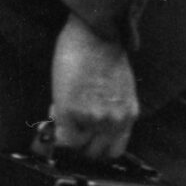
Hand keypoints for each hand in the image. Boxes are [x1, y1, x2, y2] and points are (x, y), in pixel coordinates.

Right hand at [49, 16, 137, 159]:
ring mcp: (95, 119)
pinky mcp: (73, 111)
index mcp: (129, 114)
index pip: (114, 149)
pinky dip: (57, 129)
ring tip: (64, 112)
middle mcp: (115, 121)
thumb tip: (89, 120)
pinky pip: (63, 137)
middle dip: (82, 141)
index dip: (96, 141)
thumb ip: (109, 109)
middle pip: (96, 154)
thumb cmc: (105, 51)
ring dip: (69, 135)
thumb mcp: (117, 88)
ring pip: (78, 148)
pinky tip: (56, 108)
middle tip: (72, 124)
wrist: (97, 32)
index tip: (86, 132)